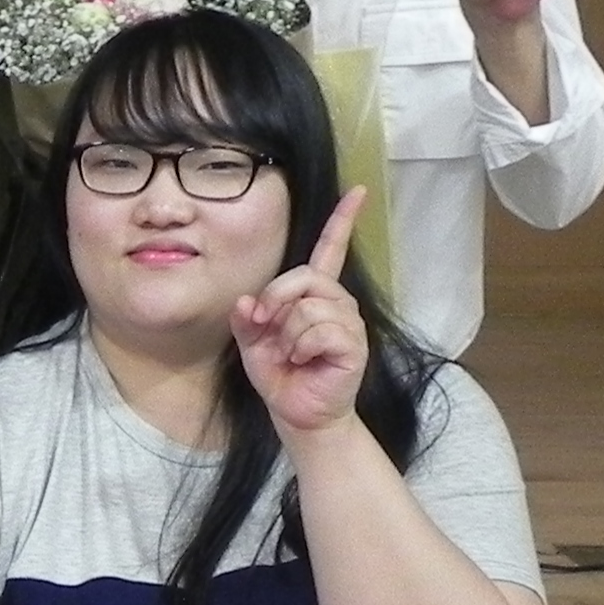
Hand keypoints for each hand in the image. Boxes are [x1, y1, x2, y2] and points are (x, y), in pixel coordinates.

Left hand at [232, 185, 368, 437]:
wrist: (296, 413)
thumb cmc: (279, 375)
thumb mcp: (251, 343)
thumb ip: (246, 319)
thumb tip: (248, 301)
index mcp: (314, 295)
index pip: (329, 250)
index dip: (342, 221)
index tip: (357, 191)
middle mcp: (336, 302)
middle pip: (304, 277)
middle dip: (276, 301)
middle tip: (269, 329)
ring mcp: (348, 322)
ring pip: (309, 307)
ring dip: (289, 335)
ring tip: (293, 354)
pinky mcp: (354, 344)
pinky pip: (321, 330)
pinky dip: (302, 347)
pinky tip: (305, 361)